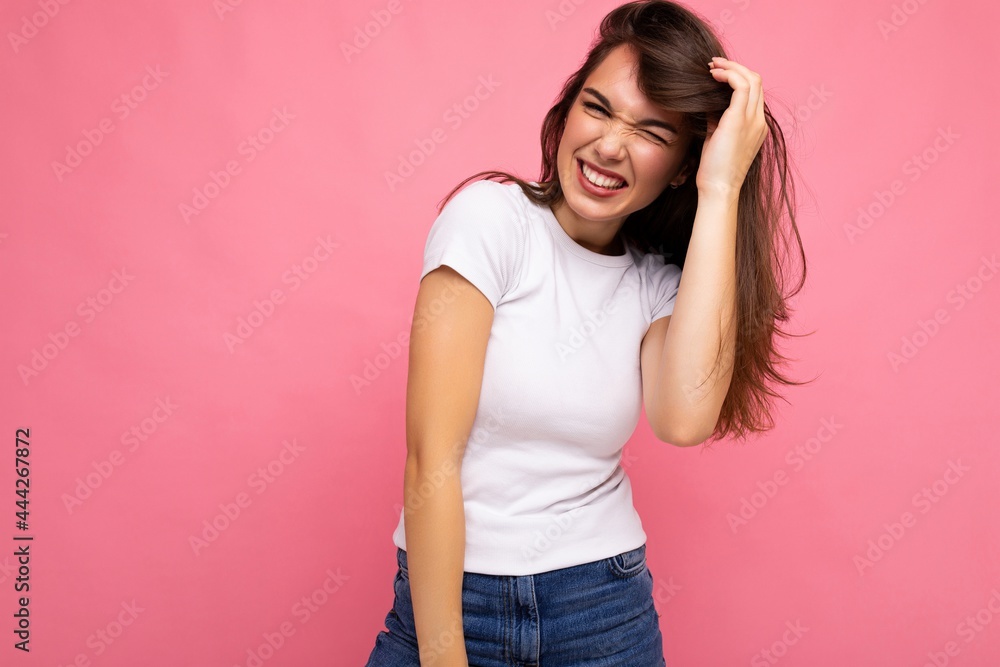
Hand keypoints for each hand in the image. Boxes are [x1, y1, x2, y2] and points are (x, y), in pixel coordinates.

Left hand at [696, 56, 768, 196]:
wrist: (719, 188)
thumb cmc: (715, 169)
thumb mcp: (717, 138)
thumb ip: (718, 119)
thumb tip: (708, 102)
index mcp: (757, 126)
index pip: (754, 92)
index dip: (738, 77)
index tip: (718, 74)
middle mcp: (759, 121)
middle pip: (756, 81)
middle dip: (735, 67)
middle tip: (714, 65)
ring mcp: (752, 120)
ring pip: (752, 79)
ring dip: (731, 67)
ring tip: (712, 66)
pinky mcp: (739, 121)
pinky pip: (740, 86)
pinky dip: (728, 75)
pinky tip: (714, 75)